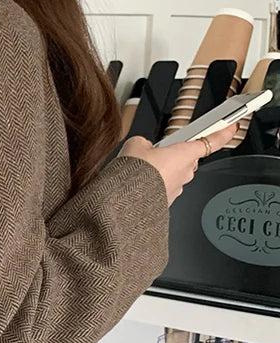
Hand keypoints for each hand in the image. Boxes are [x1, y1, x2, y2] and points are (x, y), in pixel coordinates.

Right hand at [119, 123, 238, 204]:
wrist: (123, 203)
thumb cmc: (133, 176)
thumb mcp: (135, 145)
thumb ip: (144, 142)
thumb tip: (143, 146)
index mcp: (185, 153)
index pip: (213, 140)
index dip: (224, 132)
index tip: (231, 127)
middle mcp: (186, 172)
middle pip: (187, 157)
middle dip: (174, 153)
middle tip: (157, 151)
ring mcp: (177, 188)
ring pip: (174, 174)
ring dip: (163, 170)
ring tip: (142, 170)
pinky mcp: (166, 201)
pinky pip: (164, 188)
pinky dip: (154, 185)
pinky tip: (140, 183)